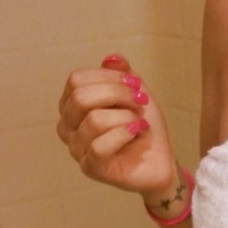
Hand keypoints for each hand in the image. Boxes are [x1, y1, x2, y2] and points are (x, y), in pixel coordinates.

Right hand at [56, 54, 176, 199]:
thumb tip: (112, 59)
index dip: (108, 77)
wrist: (159, 159)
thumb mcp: (135, 93)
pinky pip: (99, 146)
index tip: (135, 84)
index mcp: (71, 105)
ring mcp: (77, 149)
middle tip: (140, 101)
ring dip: (126, 117)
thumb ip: (122, 74)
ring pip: (94, 121)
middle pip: (80, 97)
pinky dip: (124, 135)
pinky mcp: (91, 168)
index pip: (77, 80)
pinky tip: (137, 133)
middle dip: (117, 94)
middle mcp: (67, 127)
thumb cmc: (141, 126)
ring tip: (140, 123)